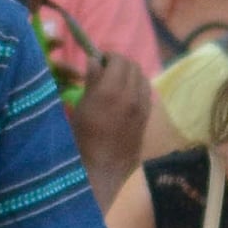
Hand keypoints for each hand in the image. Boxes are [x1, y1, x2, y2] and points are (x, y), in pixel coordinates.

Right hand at [69, 52, 152, 205]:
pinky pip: (147, 96)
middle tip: (106, 71)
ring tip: (117, 84)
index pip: (119, 60)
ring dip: (131, 76)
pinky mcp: (147, 120)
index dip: (109, 57)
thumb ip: (91, 81)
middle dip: (121, 64)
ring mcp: (143, 108)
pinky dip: (138, 90)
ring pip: (143, 80)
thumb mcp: (81, 107)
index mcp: (112, 89)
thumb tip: (95, 60)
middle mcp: (132, 95)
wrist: (99, 170)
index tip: (99, 61)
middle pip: (134, 67)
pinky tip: (126, 99)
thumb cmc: (81, 139)